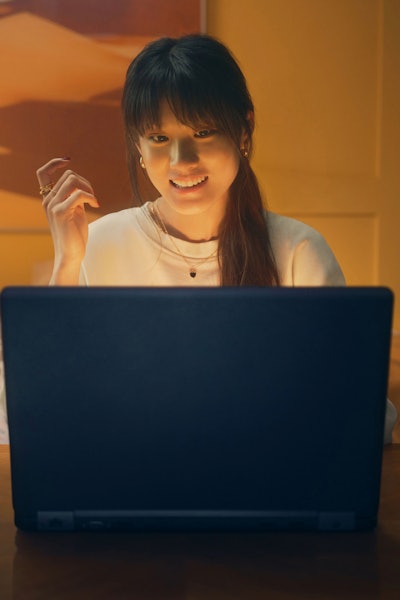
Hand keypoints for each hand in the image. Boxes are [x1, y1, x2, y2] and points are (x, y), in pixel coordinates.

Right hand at [37, 158, 99, 283]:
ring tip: (94, 201)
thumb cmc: (75, 235)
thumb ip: (74, 197)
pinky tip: (96, 205)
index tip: (67, 161)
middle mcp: (48, 200)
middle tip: (92, 196)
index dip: (54, 163)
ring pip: (72, 180)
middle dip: (85, 182)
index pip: (43, 173)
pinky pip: (78, 194)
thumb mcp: (75, 211)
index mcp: (49, 199)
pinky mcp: (61, 212)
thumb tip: (82, 184)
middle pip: (68, 175)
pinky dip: (91, 197)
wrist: (71, 254)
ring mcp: (53, 205)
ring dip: (88, 188)